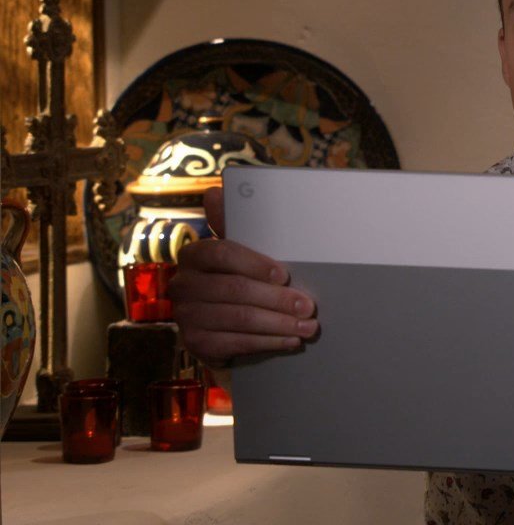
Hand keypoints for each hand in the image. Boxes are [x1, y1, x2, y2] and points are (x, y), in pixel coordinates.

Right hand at [169, 187, 316, 367]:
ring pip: (238, 318)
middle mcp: (182, 284)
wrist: (226, 327)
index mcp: (194, 255)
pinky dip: (267, 343)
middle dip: (277, 299)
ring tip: (308, 328)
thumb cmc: (241, 279)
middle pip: (235, 289)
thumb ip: (235, 225)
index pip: (221, 254)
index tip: (285, 275)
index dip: (254, 264)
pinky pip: (234, 344)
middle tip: (309, 307)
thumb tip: (216, 190)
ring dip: (278, 324)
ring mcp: (185, 316)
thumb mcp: (243, 253)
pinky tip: (290, 341)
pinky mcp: (194, 344)